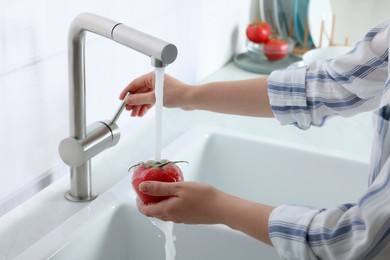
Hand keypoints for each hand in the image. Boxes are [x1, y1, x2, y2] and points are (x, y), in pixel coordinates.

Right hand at [119, 72, 190, 116]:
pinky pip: (151, 100)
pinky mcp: (163, 95)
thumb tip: (129, 100)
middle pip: (139, 91)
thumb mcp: (154, 98)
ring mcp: (159, 88)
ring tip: (134, 114)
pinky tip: (142, 113)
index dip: (127, 92)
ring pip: (145, 97)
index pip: (135, 83)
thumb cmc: (177, 94)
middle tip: (128, 109)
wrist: (190, 99)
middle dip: (133, 101)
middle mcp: (155, 81)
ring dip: (139, 105)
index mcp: (152, 76)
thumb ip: (140, 99)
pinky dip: (146, 106)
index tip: (122, 99)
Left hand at [135, 181, 274, 244]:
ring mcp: (182, 218)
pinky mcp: (189, 217)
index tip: (139, 192)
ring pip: (164, 212)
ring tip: (163, 188)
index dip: (139, 202)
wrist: (222, 208)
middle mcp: (173, 217)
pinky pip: (174, 212)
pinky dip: (170, 203)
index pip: (146, 210)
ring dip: (159, 202)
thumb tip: (142, 187)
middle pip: (154, 212)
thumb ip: (160, 187)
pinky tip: (177, 194)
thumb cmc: (203, 196)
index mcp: (168, 210)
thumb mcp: (179, 187)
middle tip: (150, 188)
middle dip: (149, 201)